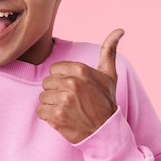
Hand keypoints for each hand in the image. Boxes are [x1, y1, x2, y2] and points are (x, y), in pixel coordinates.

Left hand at [36, 29, 124, 143]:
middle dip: (56, 92)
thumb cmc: (106, 101)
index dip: (61, 79)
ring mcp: (64, 99)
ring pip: (42, 97)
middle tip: (71, 101)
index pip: (54, 69)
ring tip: (67, 110)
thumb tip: (119, 30)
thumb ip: (109, 50)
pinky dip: (48, 117)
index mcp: (81, 70)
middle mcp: (72, 83)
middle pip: (47, 83)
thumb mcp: (109, 74)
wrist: (106, 131)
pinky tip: (62, 118)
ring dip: (52, 105)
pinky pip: (40, 111)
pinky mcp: (57, 116)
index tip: (73, 89)